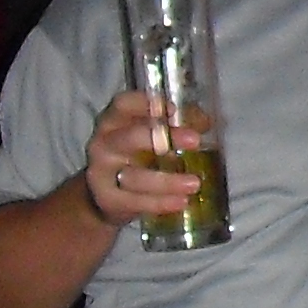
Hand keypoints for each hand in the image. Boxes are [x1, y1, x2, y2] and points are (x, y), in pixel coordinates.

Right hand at [77, 91, 200, 229]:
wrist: (105, 196)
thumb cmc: (133, 155)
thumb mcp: (149, 135)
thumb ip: (174, 125)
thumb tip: (205, 122)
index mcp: (115, 120)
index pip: (123, 104)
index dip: (145, 104)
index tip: (172, 109)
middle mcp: (105, 143)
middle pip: (130, 138)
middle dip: (162, 138)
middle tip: (196, 140)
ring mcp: (102, 173)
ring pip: (135, 176)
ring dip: (167, 181)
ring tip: (195, 183)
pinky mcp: (107, 199)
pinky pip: (135, 201)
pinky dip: (160, 203)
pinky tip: (181, 201)